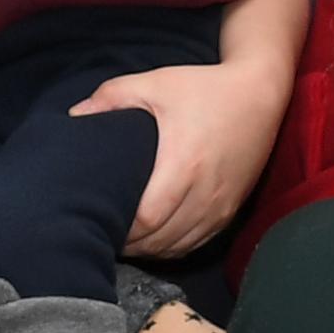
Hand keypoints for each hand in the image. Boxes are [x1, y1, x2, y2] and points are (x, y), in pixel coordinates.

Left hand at [79, 55, 290, 258]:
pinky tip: (155, 240)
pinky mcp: (231, 210)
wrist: (259, 94)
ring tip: (124, 241)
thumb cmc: (204, 88)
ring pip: (179, 246)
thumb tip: (74, 115)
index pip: (146, 220)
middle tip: (103, 234)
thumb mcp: (155, 83)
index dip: (121, 229)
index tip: (97, 222)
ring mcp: (221, 206)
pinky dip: (173, 247)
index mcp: (183, 165)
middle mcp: (204, 193)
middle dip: (130, 244)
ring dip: (150, 249)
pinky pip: (198, 242)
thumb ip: (112, 97)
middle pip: (160, 240)